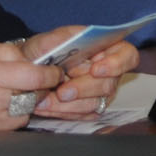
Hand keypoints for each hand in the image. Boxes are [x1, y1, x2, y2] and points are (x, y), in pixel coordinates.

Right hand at [0, 42, 62, 144]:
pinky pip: (12, 126)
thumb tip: (27, 57)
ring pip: (25, 113)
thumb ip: (0, 51)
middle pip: (34, 95)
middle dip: (40, 87)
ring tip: (12, 93)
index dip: (50, 73)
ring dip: (27, 102)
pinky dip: (13, 116)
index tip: (54, 71)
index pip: (33, 76)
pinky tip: (1, 106)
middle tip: (36, 80)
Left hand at [23, 26, 140, 118]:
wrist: (28, 71)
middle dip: (83, 89)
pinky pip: (83, 115)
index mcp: (105, 48)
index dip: (116, 64)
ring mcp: (100, 92)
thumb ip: (63, 39)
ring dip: (70, 105)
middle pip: (109, 83)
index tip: (95, 70)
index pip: (128, 55)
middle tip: (62, 92)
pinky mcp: (90, 108)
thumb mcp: (48, 39)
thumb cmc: (43, 51)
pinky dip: (64, 112)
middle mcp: (108, 71)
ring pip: (95, 103)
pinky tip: (47, 106)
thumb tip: (77, 47)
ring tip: (46, 101)